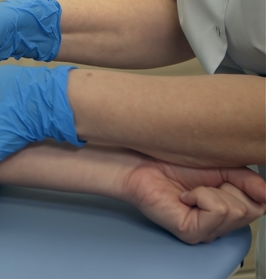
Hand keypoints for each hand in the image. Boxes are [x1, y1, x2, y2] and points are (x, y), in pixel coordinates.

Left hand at [123, 159, 265, 243]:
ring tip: (191, 190)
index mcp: (227, 211)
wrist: (143, 165)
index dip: (247, 186)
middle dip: (228, 187)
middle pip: (252, 209)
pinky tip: (185, 197)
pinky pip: (217, 211)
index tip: (224, 178)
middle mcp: (219, 226)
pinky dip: (202, 195)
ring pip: (236, 211)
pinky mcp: (192, 233)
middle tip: (202, 185)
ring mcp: (206, 232)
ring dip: (212, 190)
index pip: (260, 206)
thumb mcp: (223, 168)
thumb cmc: (174, 165)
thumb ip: (250, 181)